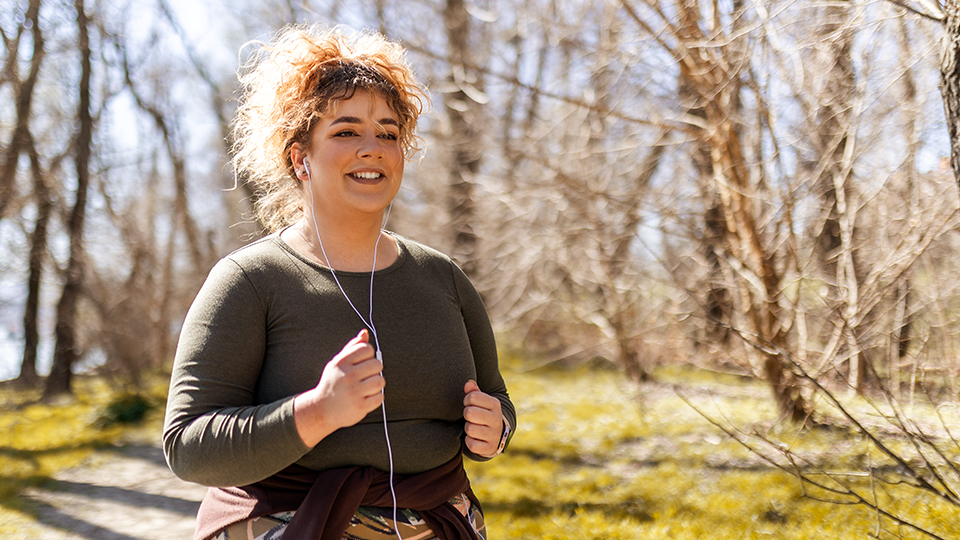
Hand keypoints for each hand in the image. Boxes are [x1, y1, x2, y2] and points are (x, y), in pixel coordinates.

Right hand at [294, 329, 384, 446]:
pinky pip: (380, 397)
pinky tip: (366, 398)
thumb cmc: (333, 383)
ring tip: (367, 387)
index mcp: (341, 362)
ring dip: (377, 384)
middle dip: (375, 370)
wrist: (322, 409)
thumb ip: (352, 347)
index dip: (369, 355)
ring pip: (380, 381)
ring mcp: (354, 391)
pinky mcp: (360, 406)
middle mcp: (347, 375)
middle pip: (377, 364)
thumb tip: (365, 333)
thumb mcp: (338, 363)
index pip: (367, 349)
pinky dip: (376, 398)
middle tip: (366, 376)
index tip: (363, 363)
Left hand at [463, 379, 503, 457]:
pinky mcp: (489, 448)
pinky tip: (474, 438)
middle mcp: (496, 419)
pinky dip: (469, 441)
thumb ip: (474, 391)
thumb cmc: (484, 414)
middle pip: (469, 413)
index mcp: (495, 404)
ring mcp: (494, 434)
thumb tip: (468, 384)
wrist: (497, 435)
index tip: (469, 404)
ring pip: (470, 429)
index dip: (466, 400)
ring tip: (473, 426)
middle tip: (470, 417)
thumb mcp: (482, 402)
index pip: (473, 397)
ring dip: (468, 428)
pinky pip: (471, 444)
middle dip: (466, 415)